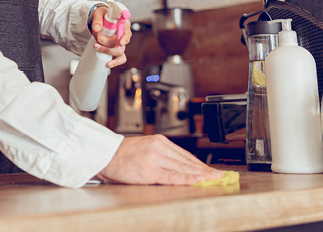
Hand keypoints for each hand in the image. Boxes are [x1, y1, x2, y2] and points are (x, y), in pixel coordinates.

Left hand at [89, 5, 131, 67]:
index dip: (125, 37)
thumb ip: (97, 20)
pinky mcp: (116, 49)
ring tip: (96, 46)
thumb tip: (96, 28)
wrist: (98, 20)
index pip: (127, 31)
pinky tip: (108, 64)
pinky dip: (115, 62)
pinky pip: (120, 58)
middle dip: (108, 42)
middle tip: (97, 37)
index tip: (120, 42)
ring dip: (107, 51)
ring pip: (119, 51)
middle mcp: (123, 34)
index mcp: (123, 23)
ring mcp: (120, 43)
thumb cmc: (101, 15)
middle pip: (121, 43)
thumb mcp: (98, 13)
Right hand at [97, 135, 223, 184]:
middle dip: (204, 169)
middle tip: (218, 175)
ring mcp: (155, 159)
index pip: (185, 155)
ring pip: (183, 168)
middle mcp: (159, 148)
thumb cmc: (122, 155)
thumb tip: (180, 167)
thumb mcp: (145, 148)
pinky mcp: (150, 171)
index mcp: (159, 141)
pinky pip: (173, 176)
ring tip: (212, 179)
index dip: (200, 164)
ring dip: (200, 174)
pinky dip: (187, 179)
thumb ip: (162, 155)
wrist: (105, 155)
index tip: (210, 170)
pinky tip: (197, 180)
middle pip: (187, 161)